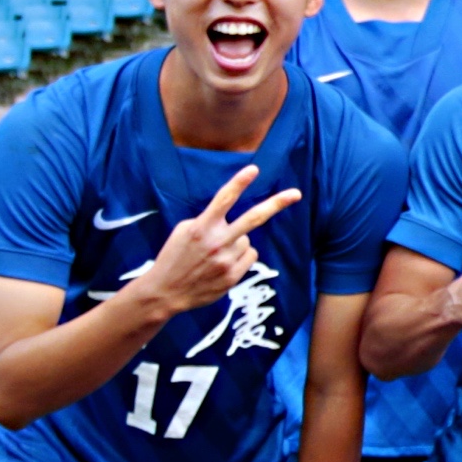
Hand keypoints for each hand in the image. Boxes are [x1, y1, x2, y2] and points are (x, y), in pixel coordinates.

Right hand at [132, 164, 301, 321]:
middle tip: (296, 193)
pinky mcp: (232, 277)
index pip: (223, 200)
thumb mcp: (184, 231)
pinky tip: (221, 265)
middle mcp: (216, 242)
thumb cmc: (175, 257)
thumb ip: (208, 221)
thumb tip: (230, 218)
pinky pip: (250, 256)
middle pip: (253, 218)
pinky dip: (240, 257)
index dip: (239, 183)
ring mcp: (226, 261)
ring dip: (236, 243)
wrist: (165, 292)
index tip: (254, 169)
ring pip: (247, 241)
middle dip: (276, 204)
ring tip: (214, 255)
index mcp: (201, 228)